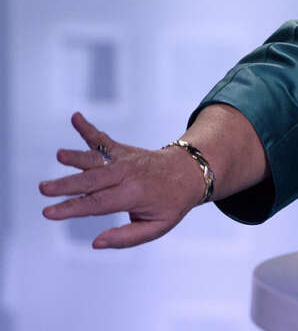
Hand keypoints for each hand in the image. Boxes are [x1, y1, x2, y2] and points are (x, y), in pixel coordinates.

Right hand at [40, 112, 205, 248]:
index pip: (98, 203)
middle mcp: (127, 174)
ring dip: (76, 156)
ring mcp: (124, 159)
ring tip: (59, 154)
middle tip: (43, 188)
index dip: (72, 208)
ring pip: (96, 158)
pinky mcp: (122, 150)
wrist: (190, 172)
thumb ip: (126, 238)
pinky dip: (88, 128)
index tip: (48, 213)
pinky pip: (103, 139)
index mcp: (133, 195)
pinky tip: (75, 117)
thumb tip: (95, 243)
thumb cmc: (171, 203)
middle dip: (67, 185)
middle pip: (92, 180)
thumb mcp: (157, 227)